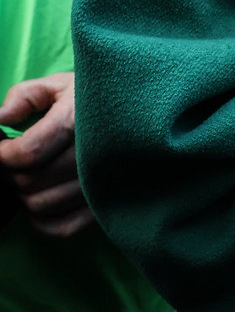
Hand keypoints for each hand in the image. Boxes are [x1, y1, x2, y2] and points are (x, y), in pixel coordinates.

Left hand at [0, 73, 94, 237]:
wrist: (144, 109)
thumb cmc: (96, 96)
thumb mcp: (60, 85)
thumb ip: (24, 97)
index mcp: (79, 119)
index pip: (28, 152)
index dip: (3, 155)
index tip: (0, 149)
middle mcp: (94, 153)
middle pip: (32, 182)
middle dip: (11, 174)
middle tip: (13, 163)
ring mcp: (103, 181)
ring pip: (44, 205)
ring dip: (26, 195)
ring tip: (29, 177)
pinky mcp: (107, 201)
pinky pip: (66, 227)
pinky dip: (44, 222)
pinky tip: (41, 203)